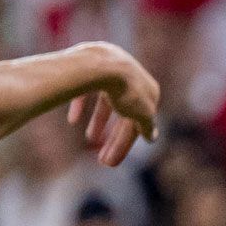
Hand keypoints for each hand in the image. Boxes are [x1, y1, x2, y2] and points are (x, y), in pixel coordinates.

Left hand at [63, 45, 161, 168]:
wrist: (98, 65)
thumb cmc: (125, 90)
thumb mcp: (142, 113)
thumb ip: (147, 126)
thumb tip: (152, 137)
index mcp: (148, 89)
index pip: (139, 121)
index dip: (125, 143)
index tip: (113, 160)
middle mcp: (131, 78)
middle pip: (123, 114)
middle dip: (113, 138)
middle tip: (102, 160)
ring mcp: (110, 70)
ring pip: (105, 102)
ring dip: (99, 123)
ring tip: (89, 139)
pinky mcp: (90, 67)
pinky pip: (86, 89)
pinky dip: (81, 105)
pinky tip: (73, 120)